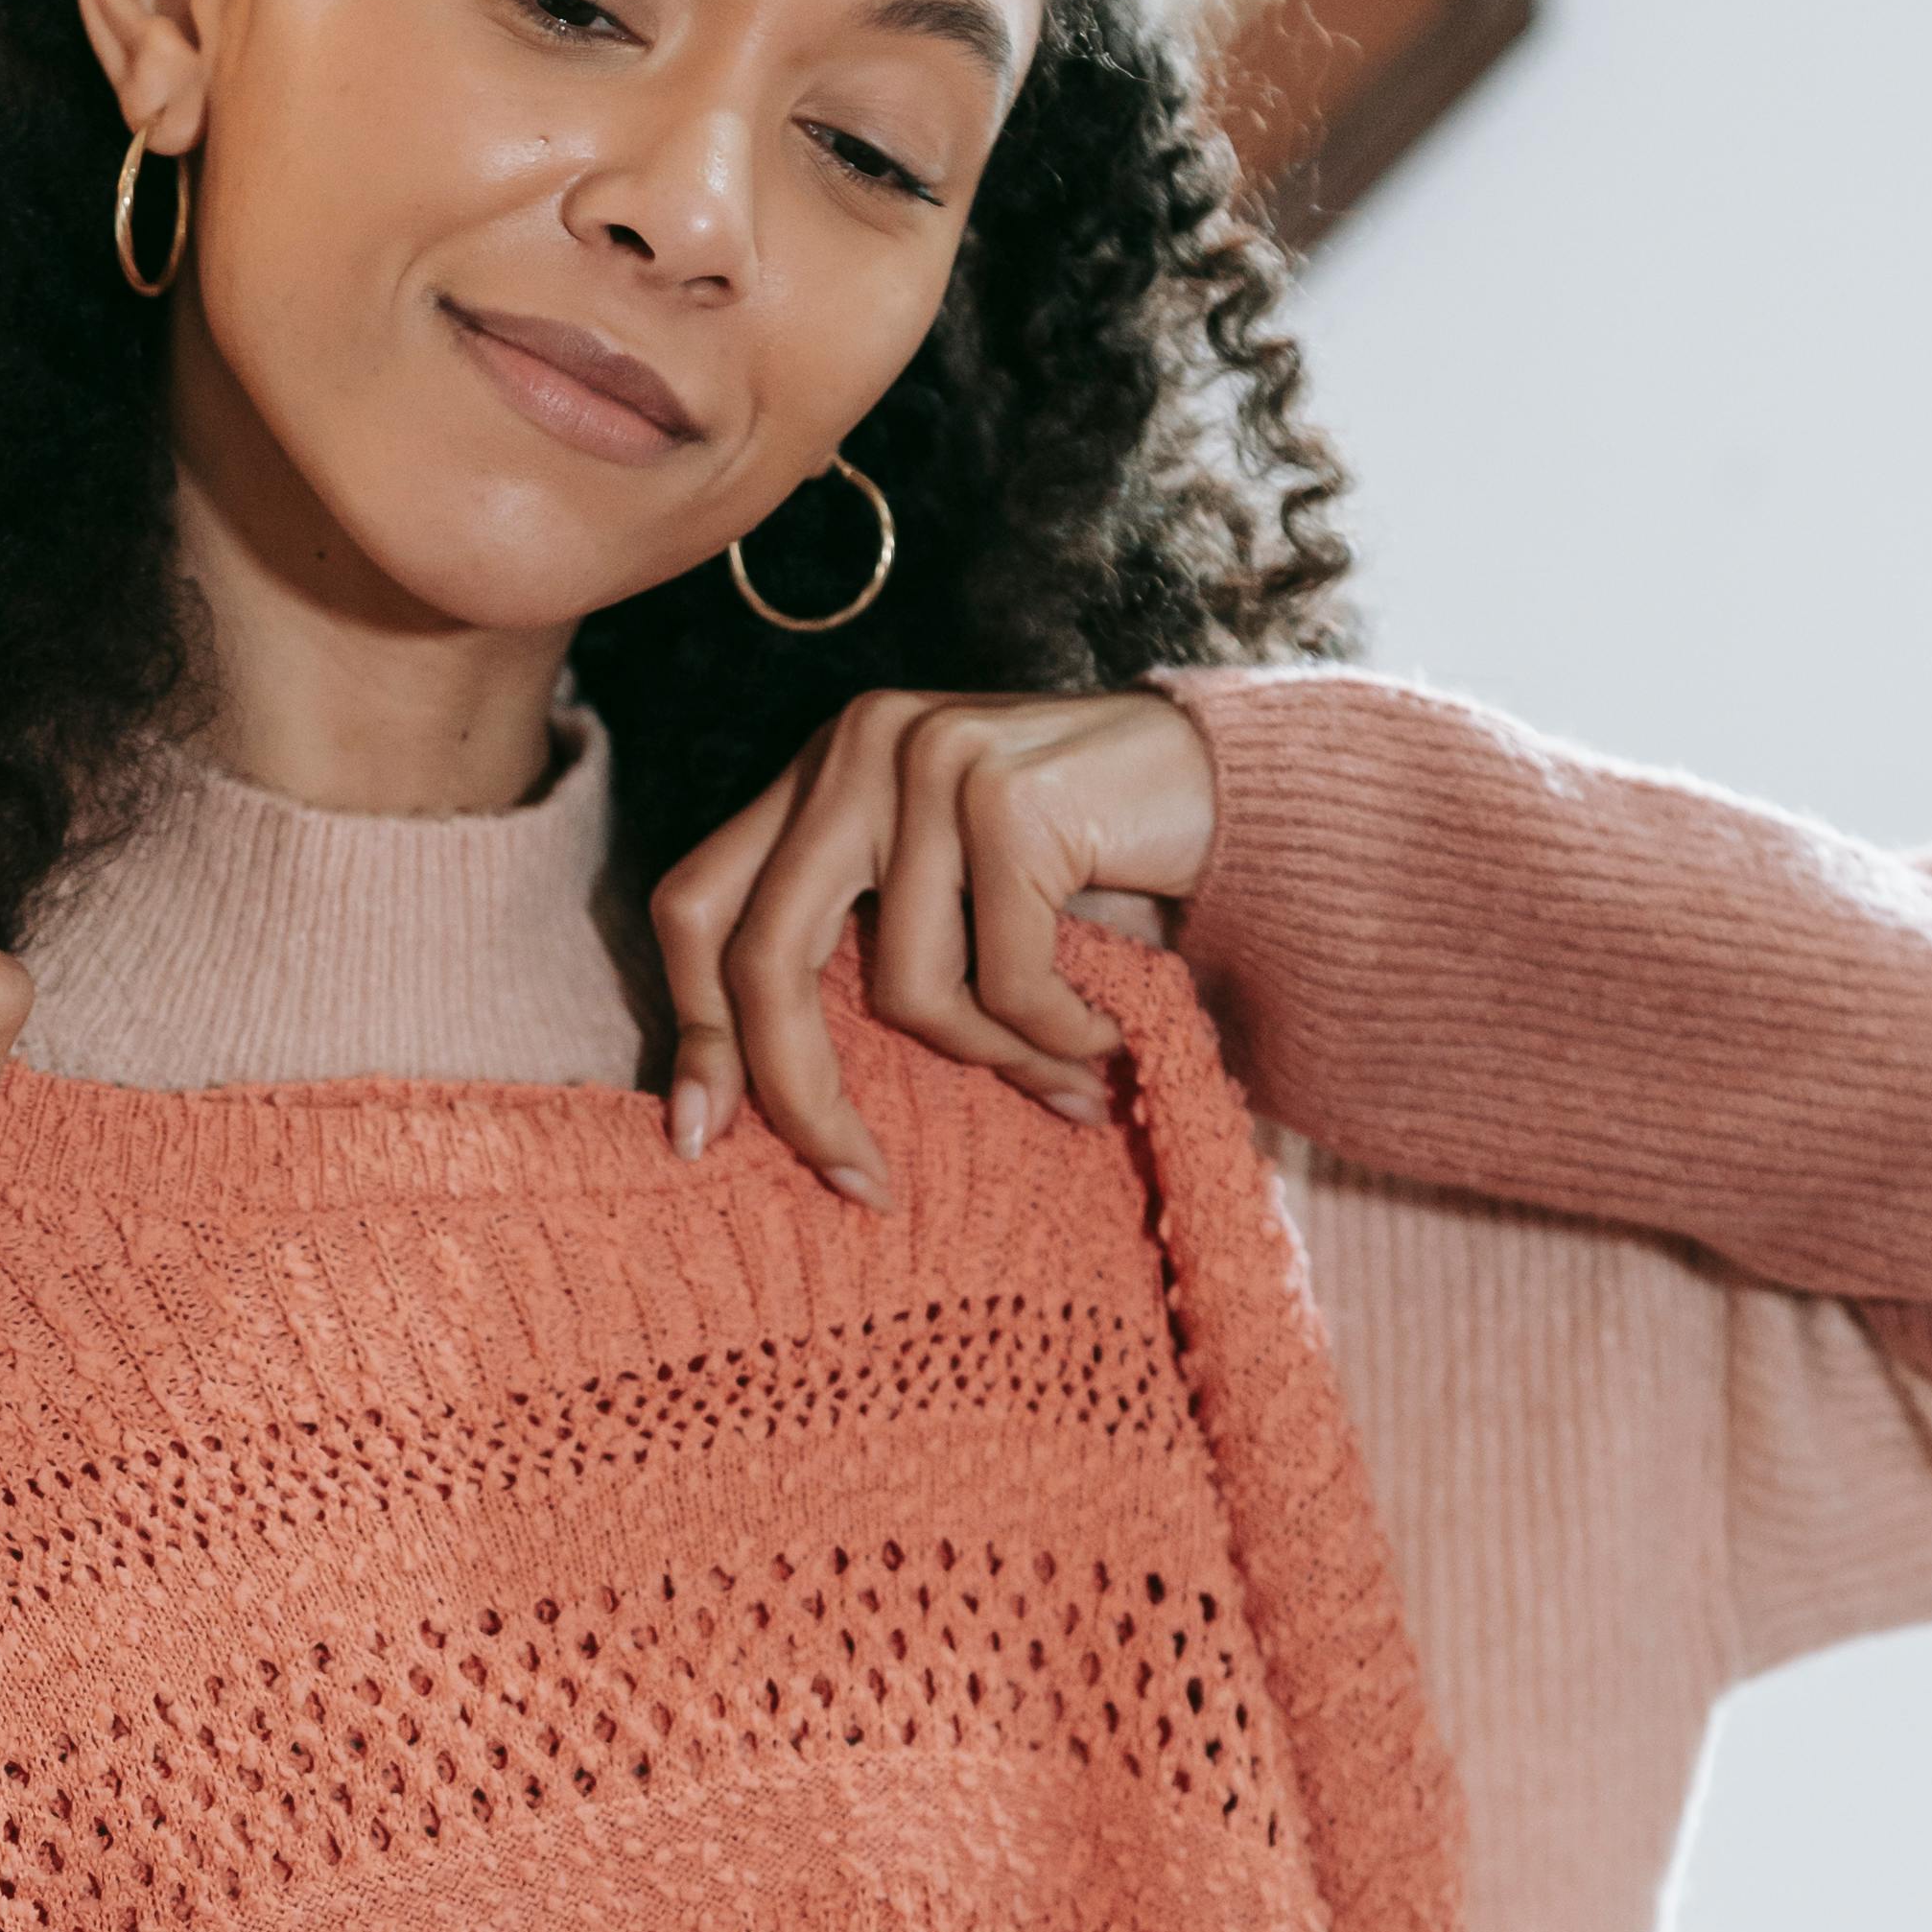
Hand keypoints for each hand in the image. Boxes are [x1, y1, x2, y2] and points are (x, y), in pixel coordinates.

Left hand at [649, 688, 1220, 1209]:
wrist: (1239, 786)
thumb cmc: (1082, 866)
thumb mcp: (942, 898)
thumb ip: (853, 948)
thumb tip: (737, 1102)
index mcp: (818, 773)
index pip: (696, 904)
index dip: (692, 1027)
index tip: (699, 1136)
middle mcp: (856, 748)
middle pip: (764, 957)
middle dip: (802, 1092)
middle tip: (858, 1183)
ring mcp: (931, 760)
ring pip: (906, 988)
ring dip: (991, 1060)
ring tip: (1062, 1074)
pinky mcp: (1011, 796)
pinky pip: (1006, 981)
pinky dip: (1058, 1038)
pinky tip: (1103, 1039)